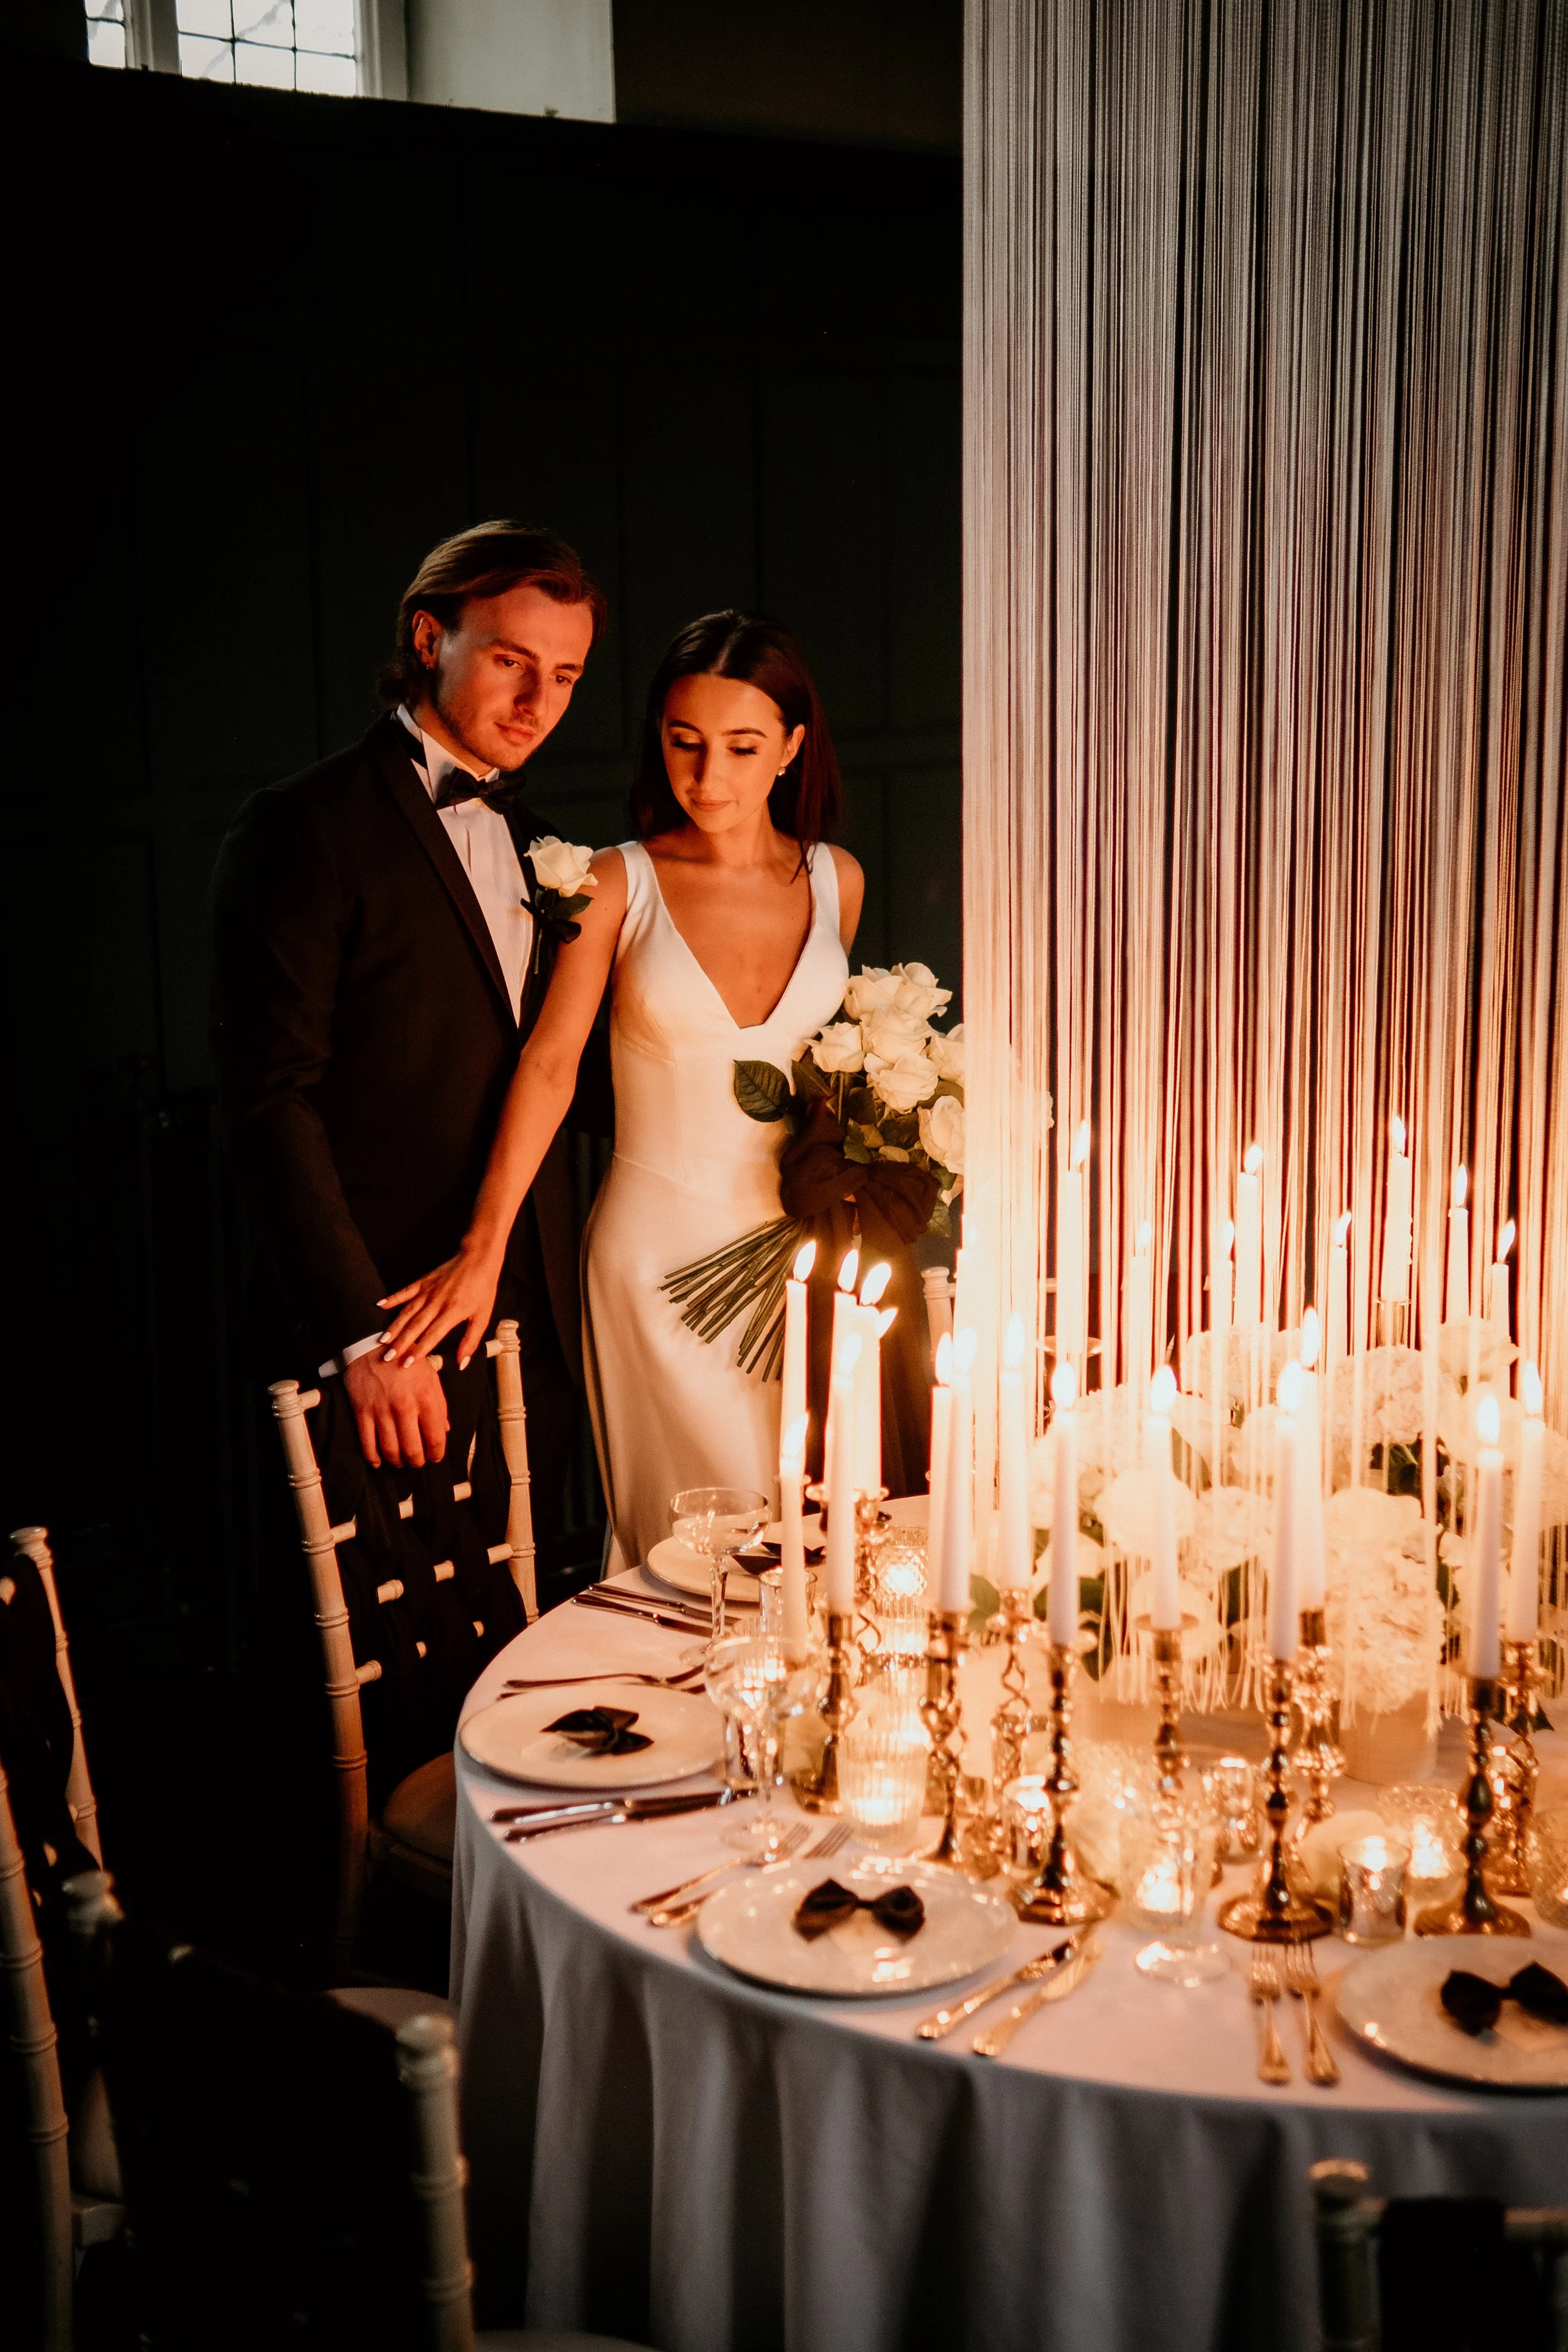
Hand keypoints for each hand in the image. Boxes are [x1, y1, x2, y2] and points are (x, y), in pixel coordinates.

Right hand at [344, 1351, 447, 1470]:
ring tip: (401, 1462)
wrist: (371, 1344)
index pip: (435, 1437)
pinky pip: (367, 1443)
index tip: (435, 1457)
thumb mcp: (431, 1376)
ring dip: (397, 1461)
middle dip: (417, 1461)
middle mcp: (404, 1407)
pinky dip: (373, 1458)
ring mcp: (381, 1410)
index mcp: (425, 1397)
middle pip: (412, 1449)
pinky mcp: (362, 1412)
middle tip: (418, 1461)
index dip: (437, 1453)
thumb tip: (444, 1430)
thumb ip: (440, 1405)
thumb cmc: (405, 1359)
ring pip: (390, 1450)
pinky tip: (379, 1462)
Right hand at [378, 1245, 502, 1371]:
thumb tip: (462, 1363)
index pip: (431, 1336)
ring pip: (407, 1312)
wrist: (479, 1259)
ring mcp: (428, 1291)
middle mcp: (436, 1303)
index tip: (406, 1363)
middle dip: (400, 1343)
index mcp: (452, 1312)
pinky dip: (392, 1298)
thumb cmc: (482, 1289)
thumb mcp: (483, 1317)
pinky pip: (405, 1291)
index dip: (418, 1350)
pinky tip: (380, 1305)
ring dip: (394, 1326)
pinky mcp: (423, 1281)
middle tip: (387, 1356)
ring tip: (382, 1339)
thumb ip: (471, 1341)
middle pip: (415, 1326)